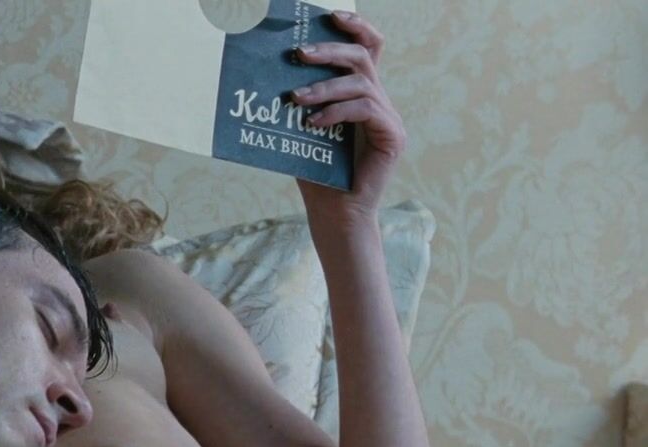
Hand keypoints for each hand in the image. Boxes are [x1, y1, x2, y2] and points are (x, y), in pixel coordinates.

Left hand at [291, 10, 405, 227]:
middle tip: (299, 52)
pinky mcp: (392, 137)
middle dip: (330, 49)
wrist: (334, 214)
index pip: (368, 47)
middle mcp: (380, 101)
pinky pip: (366, 109)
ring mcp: (389, 118)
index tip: (330, 15)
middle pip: (364, 56)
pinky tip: (312, 123)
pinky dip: (336, 111)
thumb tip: (266, 70)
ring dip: (325, 86)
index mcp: (362, 94)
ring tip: (296, 98)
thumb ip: (299, 99)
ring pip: (362, 82)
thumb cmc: (315, 171)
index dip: (355, 25)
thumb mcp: (301, 128)